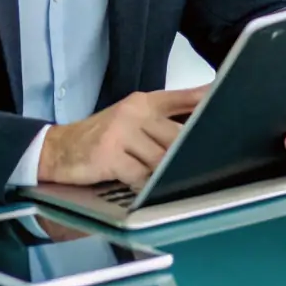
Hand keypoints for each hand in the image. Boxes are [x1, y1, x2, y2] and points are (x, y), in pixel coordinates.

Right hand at [39, 86, 209, 188]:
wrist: (58, 148)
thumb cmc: (102, 135)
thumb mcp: (131, 118)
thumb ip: (161, 120)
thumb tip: (195, 128)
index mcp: (144, 101)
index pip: (181, 98)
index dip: (205, 100)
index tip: (226, 100)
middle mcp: (134, 112)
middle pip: (176, 135)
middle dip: (186, 153)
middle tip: (200, 164)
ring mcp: (121, 133)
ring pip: (160, 158)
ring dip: (164, 173)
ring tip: (167, 179)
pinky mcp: (109, 155)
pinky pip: (140, 175)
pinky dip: (144, 185)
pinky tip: (142, 187)